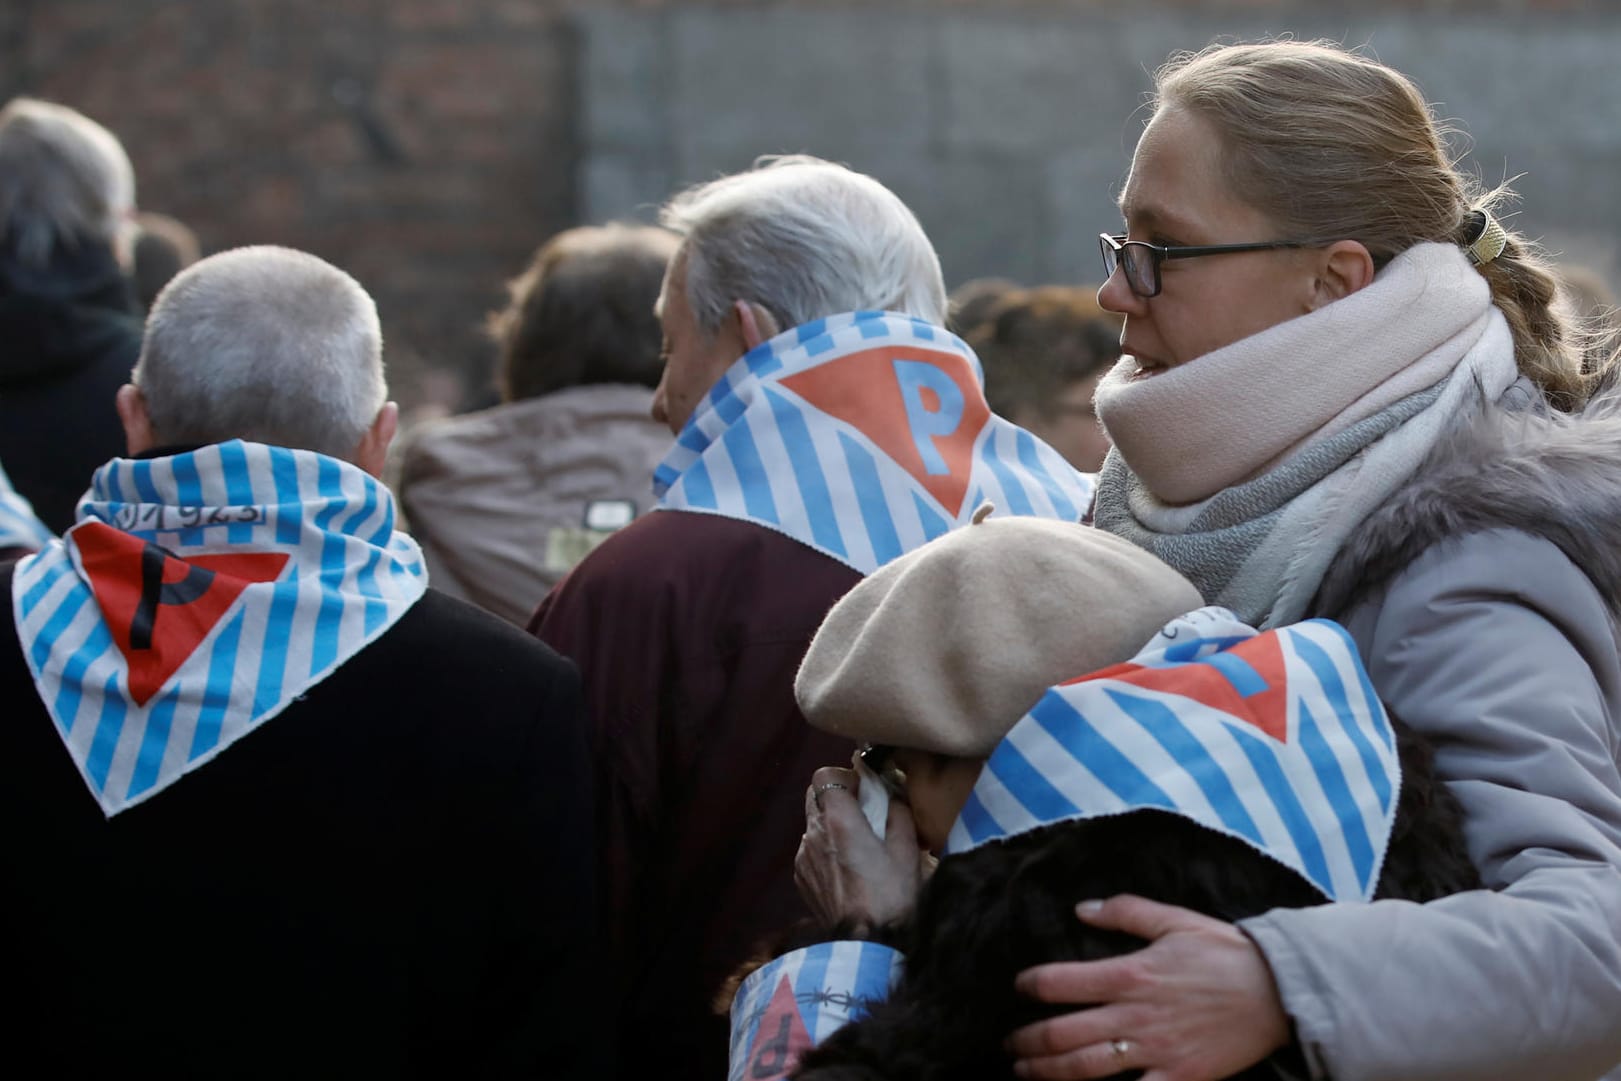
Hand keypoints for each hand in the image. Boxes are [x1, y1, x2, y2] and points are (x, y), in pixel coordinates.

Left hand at [795, 765, 927, 929]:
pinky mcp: (801, 877)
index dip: (844, 776)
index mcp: (838, 820)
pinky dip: (826, 849)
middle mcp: (814, 833)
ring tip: (858, 847)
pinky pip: (811, 849)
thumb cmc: (891, 895)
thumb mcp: (907, 849)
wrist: (868, 942)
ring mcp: (803, 856)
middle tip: (863, 814)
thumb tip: (893, 796)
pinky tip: (847, 870)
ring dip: (832, 825)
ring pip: (813, 824)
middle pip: (814, 795)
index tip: (864, 790)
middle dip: (837, 797)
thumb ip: (898, 812)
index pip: (824, 775)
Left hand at [1005, 895, 1288, 1080]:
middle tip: (1009, 1044)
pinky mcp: (1178, 1077)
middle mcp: (1135, 1015)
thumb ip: (1125, 911)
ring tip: (1024, 1072)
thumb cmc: (1225, 952)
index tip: (1018, 987)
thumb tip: (1081, 907)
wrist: (1279, 991)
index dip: (1030, 985)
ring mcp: (1155, 1051)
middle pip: (1062, 1034)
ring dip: (1046, 1073)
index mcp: (1130, 973)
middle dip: (1027, 1042)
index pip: (1061, 982)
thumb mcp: (1174, 920)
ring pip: (1084, 1069)